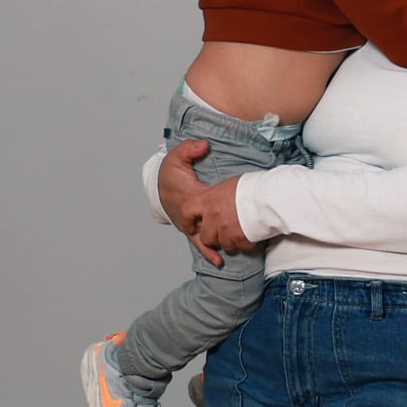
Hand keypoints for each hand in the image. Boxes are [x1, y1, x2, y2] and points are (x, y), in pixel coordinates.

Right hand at [159, 135, 251, 257]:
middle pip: (209, 226)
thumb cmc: (170, 175)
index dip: (220, 208)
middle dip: (226, 230)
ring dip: (221, 244)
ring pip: (205, 239)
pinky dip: (209, 253)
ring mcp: (190, 225)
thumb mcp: (176, 158)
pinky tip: (220, 262)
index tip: (236, 208)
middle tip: (245, 233)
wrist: (160, 189)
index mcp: (190, 197)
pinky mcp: (192, 230)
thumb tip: (204, 145)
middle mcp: (190, 215)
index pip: (206, 204)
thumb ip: (189, 149)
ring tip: (239, 248)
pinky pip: (200, 244)